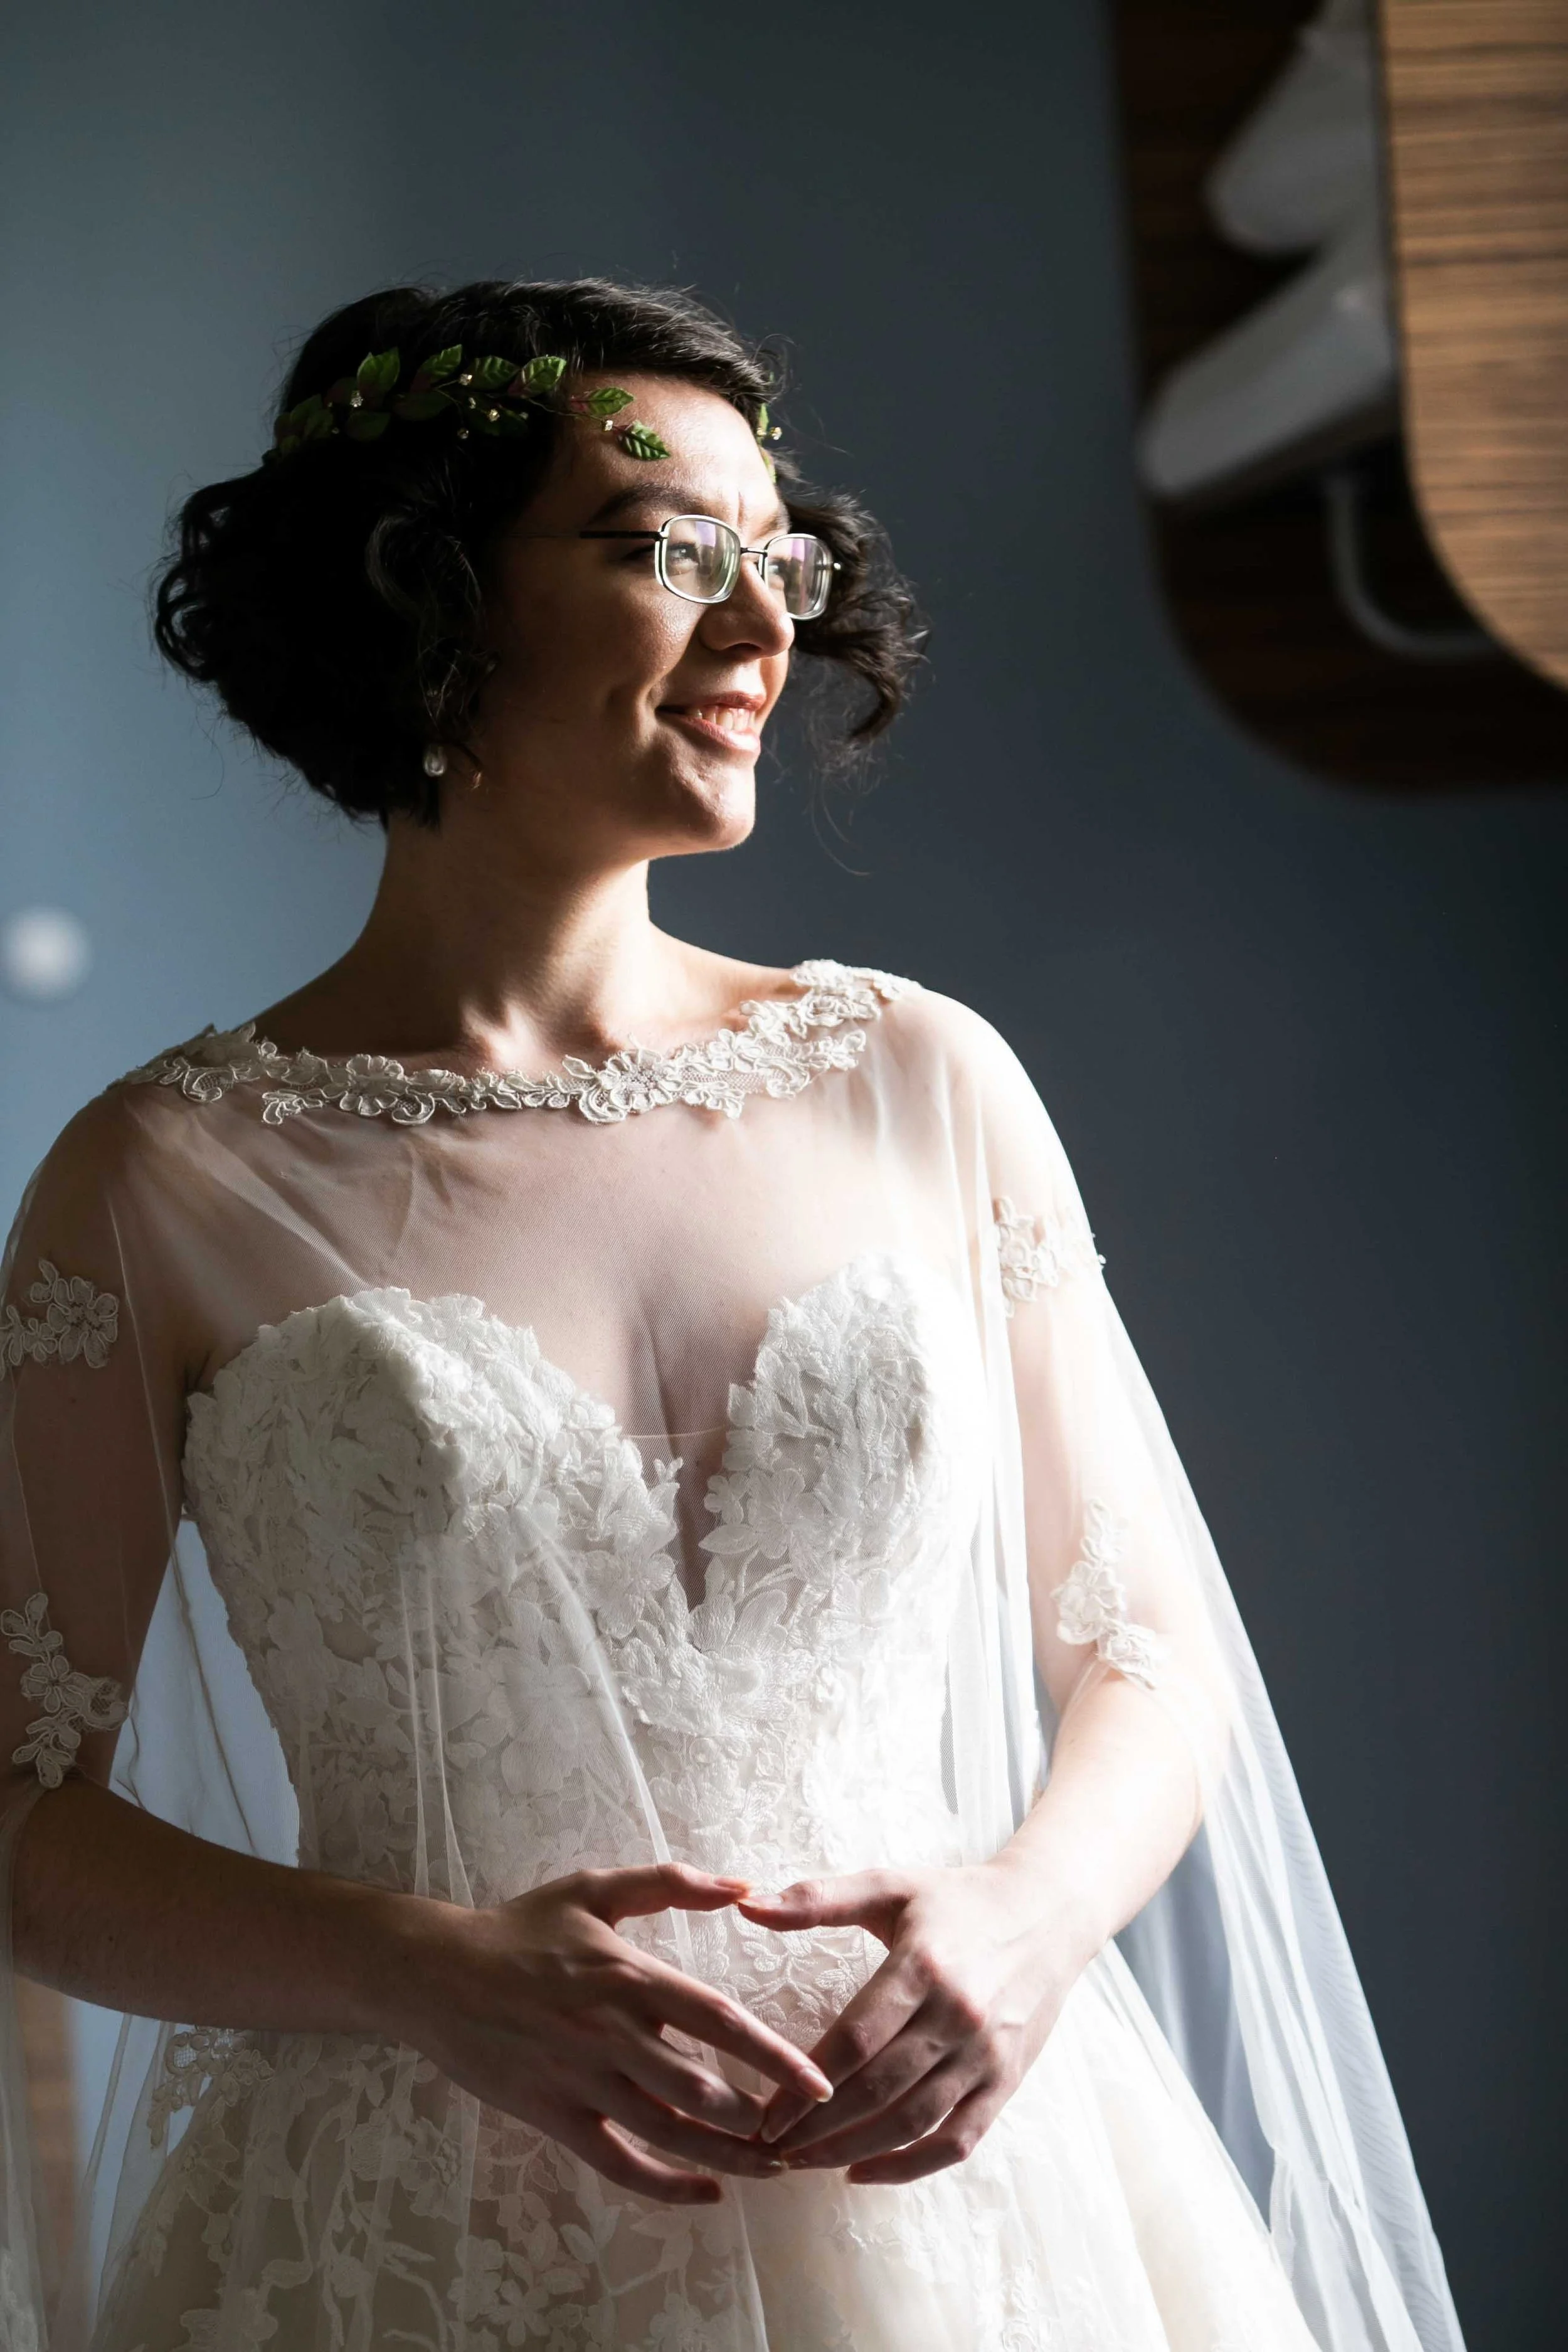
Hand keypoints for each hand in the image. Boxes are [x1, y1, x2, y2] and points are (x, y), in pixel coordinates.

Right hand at [392, 1862, 833, 2204]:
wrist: (437, 1975)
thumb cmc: (522, 1928)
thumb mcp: (595, 1888)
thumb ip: (670, 1884)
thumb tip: (743, 1884)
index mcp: (629, 1977)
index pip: (718, 2021)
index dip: (773, 2056)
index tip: (819, 2081)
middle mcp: (612, 2035)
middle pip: (701, 2091)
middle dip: (759, 2119)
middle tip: (804, 2133)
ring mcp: (582, 2082)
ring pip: (667, 2134)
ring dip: (727, 2156)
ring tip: (775, 2166)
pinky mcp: (555, 2117)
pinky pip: (619, 2164)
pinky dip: (665, 2186)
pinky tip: (706, 2192)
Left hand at [735, 1860, 1084, 2184]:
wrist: (1048, 1913)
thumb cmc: (956, 1899)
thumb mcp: (889, 1887)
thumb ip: (817, 1899)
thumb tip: (746, 1904)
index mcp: (922, 1967)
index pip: (854, 2041)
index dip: (806, 2085)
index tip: (764, 2114)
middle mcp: (956, 2016)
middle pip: (878, 2090)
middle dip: (819, 2128)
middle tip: (772, 2148)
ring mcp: (985, 2054)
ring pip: (913, 2121)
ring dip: (854, 2151)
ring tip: (805, 2163)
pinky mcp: (1006, 2080)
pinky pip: (957, 2139)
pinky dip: (911, 2166)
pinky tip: (865, 2172)